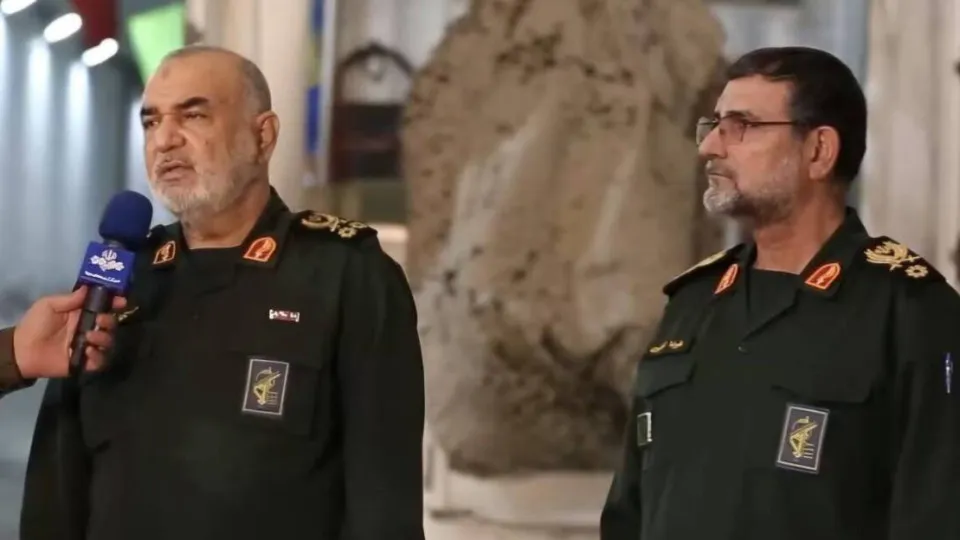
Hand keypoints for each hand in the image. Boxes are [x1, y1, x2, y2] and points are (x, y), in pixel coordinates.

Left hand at [12, 287, 126, 379]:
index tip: (121, 301)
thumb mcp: (48, 305)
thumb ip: (69, 298)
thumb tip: (88, 288)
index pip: (103, 307)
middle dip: (110, 321)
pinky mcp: (85, 363)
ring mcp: (88, 346)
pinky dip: (98, 357)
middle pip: (111, 324)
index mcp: (81, 315)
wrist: (23, 351)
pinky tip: (87, 352)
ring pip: (109, 342)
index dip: (114, 303)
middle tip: (99, 321)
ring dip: (103, 339)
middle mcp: (88, 329)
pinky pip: (101, 361)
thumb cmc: (35, 325)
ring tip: (89, 339)